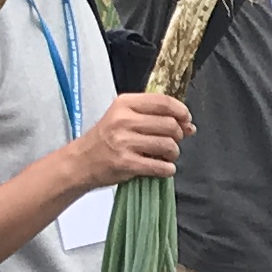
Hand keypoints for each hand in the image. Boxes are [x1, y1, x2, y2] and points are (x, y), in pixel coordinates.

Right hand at [72, 92, 190, 187]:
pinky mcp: (126, 163)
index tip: (186, 120)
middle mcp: (124, 120)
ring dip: (173, 154)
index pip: (163, 102)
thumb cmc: (105, 139)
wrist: (81, 162)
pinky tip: (163, 168)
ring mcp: (124, 142)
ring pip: (167, 145)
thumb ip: (156, 117)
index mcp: (125, 103)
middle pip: (170, 124)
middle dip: (178, 136)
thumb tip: (190, 126)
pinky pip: (159, 166)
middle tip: (171, 142)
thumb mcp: (124, 118)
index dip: (181, 112)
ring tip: (166, 156)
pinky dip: (167, 169)